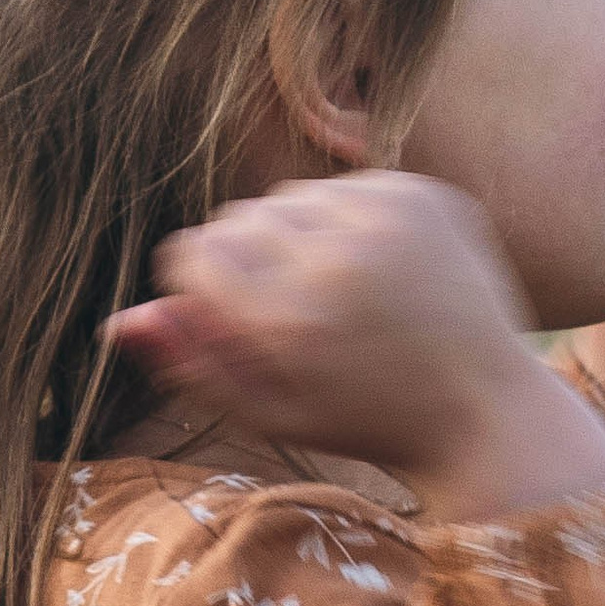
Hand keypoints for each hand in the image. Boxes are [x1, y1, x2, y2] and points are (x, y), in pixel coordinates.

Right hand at [107, 173, 604, 522]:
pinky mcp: (424, 196)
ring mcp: (387, 218)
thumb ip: (193, 365)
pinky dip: (348, 222)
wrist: (484, 408)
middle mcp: (337, 258)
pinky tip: (378, 273)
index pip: (192, 255)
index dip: (203, 289)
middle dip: (250, 260)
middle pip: (236, 219)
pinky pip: (345, 185)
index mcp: (291, 320)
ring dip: (298, 236)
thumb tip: (120, 321)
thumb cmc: (364, 420)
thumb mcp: (269, 414)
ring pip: (289, 197)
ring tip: (339, 294)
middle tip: (296, 314)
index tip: (235, 319)